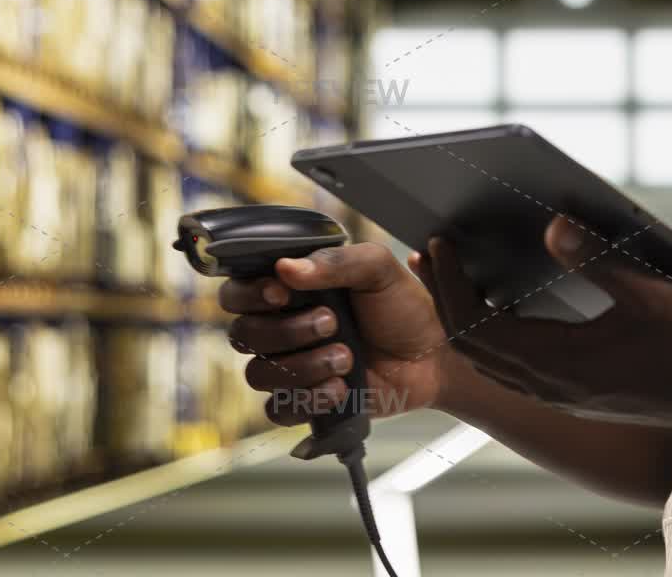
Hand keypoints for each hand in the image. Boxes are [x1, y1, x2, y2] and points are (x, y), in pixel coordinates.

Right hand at [221, 241, 449, 428]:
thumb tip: (286, 268)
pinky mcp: (305, 401)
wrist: (434, 357)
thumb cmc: (405, 308)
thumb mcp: (378, 270)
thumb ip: (336, 261)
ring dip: (302, 365)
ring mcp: (292, 365)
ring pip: (258, 373)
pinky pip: (277, 409)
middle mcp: (284, 326)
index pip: (238, 292)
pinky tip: (340, 388)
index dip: (249, 294)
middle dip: (287, 330)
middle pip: (243, 333)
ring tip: (346, 357)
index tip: (281, 294)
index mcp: (292, 290)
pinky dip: (307, 399)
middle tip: (332, 322)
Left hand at [419, 214, 671, 427]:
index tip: (438, 245)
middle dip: (443, 300)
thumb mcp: (647, 291)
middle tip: (428, 256)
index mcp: (560, 362)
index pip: (477, 326)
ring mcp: (563, 398)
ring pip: (491, 364)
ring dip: (465, 322)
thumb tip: (551, 223)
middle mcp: (552, 388)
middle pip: (472, 348)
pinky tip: (506, 311)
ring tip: (454, 279)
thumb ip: (595, 258)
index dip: (449, 285)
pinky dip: (494, 339)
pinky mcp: (577, 399)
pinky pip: (516, 372)